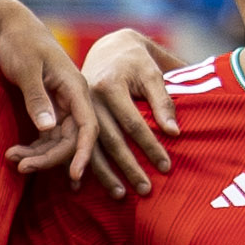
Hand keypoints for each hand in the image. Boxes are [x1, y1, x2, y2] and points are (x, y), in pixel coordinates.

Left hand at [0, 3, 99, 182]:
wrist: (12, 28)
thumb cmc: (21, 43)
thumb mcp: (27, 69)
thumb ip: (37, 98)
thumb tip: (49, 128)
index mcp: (76, 87)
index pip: (88, 126)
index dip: (84, 152)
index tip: (74, 174)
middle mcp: (73, 99)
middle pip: (71, 138)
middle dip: (50, 157)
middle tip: (22, 167)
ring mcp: (62, 105)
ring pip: (57, 140)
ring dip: (38, 154)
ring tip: (12, 159)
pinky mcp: (49, 108)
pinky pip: (47, 135)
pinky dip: (33, 146)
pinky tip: (16, 154)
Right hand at [81, 28, 178, 194]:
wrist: (108, 48)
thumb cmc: (135, 60)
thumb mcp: (152, 72)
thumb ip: (163, 101)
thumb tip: (174, 132)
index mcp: (109, 85)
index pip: (133, 123)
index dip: (150, 146)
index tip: (166, 167)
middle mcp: (89, 99)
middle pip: (111, 140)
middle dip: (129, 167)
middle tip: (145, 190)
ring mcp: (78, 110)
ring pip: (92, 147)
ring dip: (105, 174)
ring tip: (120, 196)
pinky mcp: (71, 117)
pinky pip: (76, 145)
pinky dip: (82, 166)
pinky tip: (82, 187)